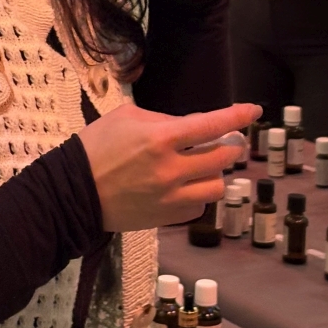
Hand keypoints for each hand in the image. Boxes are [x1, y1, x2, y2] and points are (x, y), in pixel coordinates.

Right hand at [79, 100, 261, 230]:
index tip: (253, 111)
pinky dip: (200, 193)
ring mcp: (171, 196)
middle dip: (231, 144)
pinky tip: (187, 185)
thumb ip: (163, 119)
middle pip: (223, 157)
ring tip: (205, 165)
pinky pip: (200, 205)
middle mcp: (171, 169)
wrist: (75, 192)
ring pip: (217, 185)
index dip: (237, 116)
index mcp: (160, 138)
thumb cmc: (96, 147)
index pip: (211, 125)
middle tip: (229, 139)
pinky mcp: (167, 217)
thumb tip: (191, 125)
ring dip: (217, 172)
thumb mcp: (126, 117)